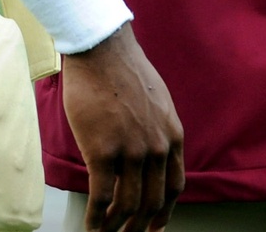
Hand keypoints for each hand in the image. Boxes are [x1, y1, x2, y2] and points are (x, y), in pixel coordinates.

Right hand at [62, 23, 184, 231]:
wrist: (103, 50)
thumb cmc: (123, 72)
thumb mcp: (157, 102)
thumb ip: (157, 131)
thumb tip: (150, 155)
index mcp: (172, 136)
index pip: (175, 186)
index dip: (165, 213)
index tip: (155, 226)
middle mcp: (157, 148)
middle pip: (151, 202)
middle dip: (138, 226)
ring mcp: (132, 151)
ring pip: (127, 205)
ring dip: (115, 227)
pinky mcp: (103, 151)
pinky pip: (102, 197)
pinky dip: (96, 219)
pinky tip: (89, 227)